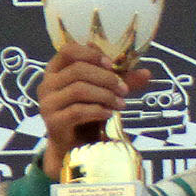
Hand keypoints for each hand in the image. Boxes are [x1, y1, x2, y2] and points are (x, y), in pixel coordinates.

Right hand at [36, 40, 149, 181]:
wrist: (75, 144)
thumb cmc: (88, 112)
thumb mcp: (105, 92)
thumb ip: (122, 81)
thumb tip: (147, 74)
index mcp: (57, 70)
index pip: (68, 50)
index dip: (91, 54)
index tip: (111, 64)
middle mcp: (47, 84)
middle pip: (77, 70)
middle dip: (106, 78)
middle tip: (124, 89)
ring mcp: (47, 103)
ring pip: (78, 90)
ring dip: (105, 95)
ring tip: (122, 103)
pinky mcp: (52, 122)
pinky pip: (77, 111)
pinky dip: (98, 110)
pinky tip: (110, 113)